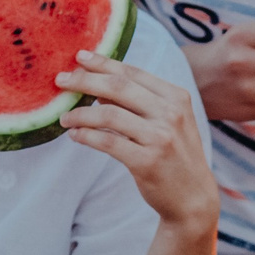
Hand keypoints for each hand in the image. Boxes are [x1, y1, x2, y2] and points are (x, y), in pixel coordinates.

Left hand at [58, 52, 218, 232]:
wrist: (194, 197)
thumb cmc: (176, 156)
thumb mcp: (170, 122)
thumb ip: (141, 103)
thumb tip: (98, 88)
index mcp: (176, 97)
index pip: (133, 72)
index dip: (103, 63)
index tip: (79, 57)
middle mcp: (170, 113)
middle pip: (119, 87)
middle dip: (85, 80)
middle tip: (61, 81)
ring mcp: (160, 137)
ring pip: (108, 114)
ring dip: (81, 114)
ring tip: (64, 117)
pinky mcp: (147, 161)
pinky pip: (108, 142)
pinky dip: (86, 136)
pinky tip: (76, 135)